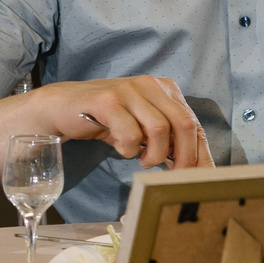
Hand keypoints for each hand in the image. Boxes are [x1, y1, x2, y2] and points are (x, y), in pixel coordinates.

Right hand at [26, 77, 212, 168]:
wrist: (63, 107)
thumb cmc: (107, 120)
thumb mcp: (142, 127)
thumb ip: (167, 140)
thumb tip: (195, 169)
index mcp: (164, 89)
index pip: (193, 122)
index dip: (200, 153)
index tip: (200, 178)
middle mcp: (150, 84)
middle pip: (184, 122)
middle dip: (184, 156)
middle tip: (171, 175)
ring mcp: (128, 90)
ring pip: (160, 128)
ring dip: (153, 154)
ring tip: (141, 159)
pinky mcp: (107, 100)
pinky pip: (130, 132)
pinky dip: (129, 149)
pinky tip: (121, 148)